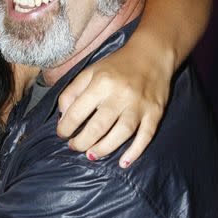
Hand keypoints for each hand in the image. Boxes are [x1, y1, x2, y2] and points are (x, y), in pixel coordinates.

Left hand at [57, 33, 170, 166]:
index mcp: (101, 83)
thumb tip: (63, 117)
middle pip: (98, 126)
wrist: (153, 54)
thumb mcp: (90, 71)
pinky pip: (146, 135)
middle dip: (82, 142)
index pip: (77, 112)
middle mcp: (120, 94)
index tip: (62, 134)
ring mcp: (139, 105)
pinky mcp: (155, 112)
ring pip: (121, 133)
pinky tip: (123, 163)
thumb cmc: (117, 66)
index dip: (66, 127)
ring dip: (104, 148)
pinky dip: (135, 151)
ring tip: (92, 155)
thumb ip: (72, 92)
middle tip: (75, 147)